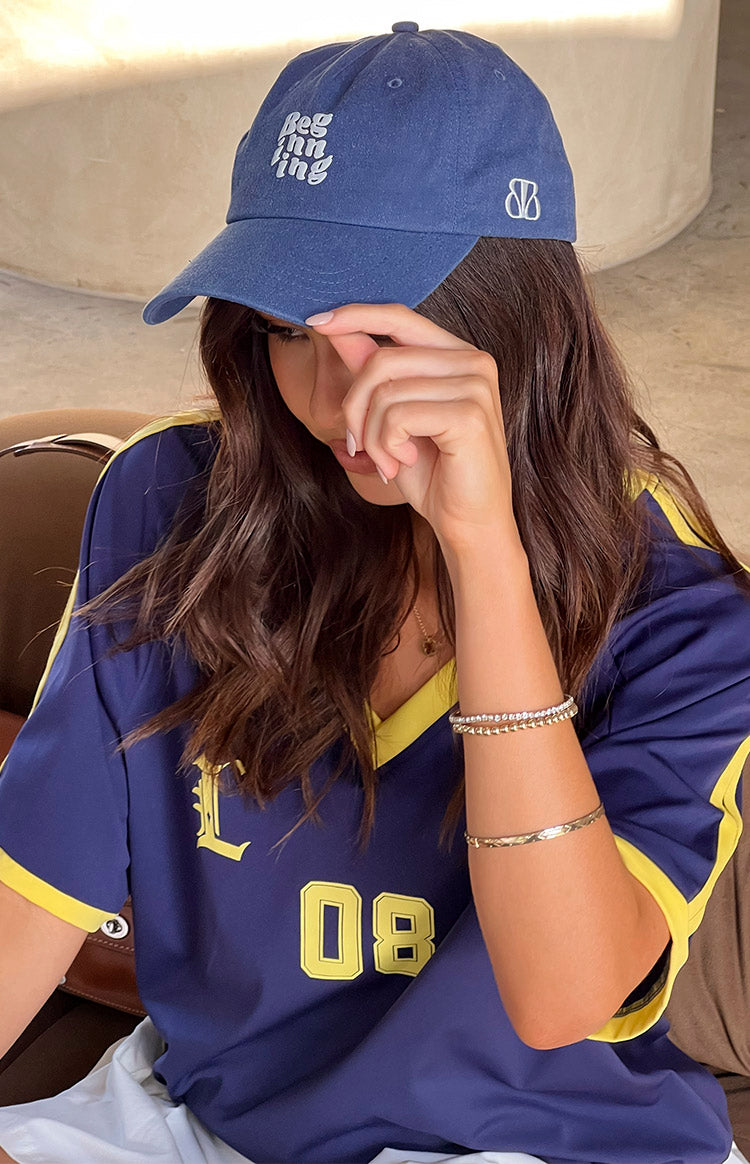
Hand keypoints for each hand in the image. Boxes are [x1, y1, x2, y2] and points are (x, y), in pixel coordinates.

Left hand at [306, 302, 519, 553]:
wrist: (468, 523)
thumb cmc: (433, 473)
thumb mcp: (392, 416)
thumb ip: (371, 371)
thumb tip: (335, 327)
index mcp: (458, 355)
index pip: (399, 317)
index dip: (355, 315)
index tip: (316, 320)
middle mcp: (473, 361)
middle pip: (381, 360)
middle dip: (356, 407)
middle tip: (360, 445)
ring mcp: (475, 385)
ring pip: (385, 391)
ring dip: (372, 436)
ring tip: (388, 460)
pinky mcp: (469, 414)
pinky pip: (397, 416)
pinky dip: (386, 446)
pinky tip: (404, 463)